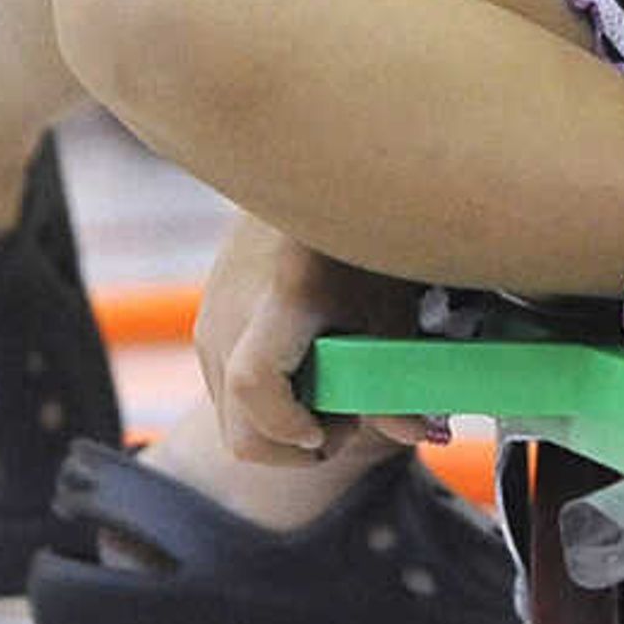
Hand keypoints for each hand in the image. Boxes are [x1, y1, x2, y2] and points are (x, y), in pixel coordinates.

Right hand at [191, 212, 423, 463]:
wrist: (311, 178)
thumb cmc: (358, 240)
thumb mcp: (388, 304)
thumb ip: (396, 374)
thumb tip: (419, 433)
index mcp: (282, 297)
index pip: (256, 385)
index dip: (290, 425)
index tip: (330, 428)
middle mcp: (231, 311)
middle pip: (238, 424)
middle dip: (293, 445)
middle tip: (345, 423)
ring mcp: (211, 317)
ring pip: (230, 413)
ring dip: (278, 424)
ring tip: (331, 391)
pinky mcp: (204, 320)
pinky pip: (224, 387)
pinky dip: (264, 400)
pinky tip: (306, 370)